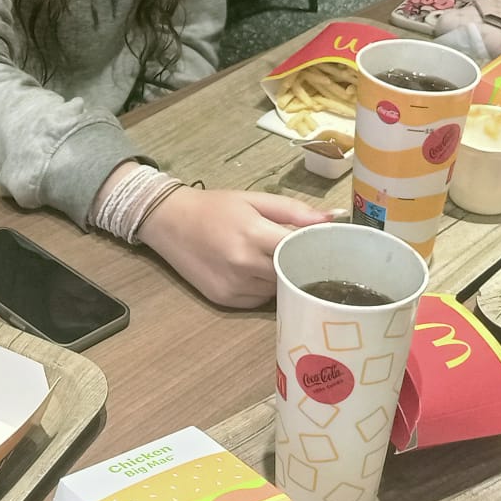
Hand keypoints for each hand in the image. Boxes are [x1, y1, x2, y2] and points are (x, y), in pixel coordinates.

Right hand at [138, 189, 335, 307]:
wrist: (168, 222)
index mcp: (252, 234)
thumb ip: (293, 210)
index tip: (329, 248)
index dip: (317, 250)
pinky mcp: (225, 301)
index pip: (299, 250)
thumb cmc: (214, 207)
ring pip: (277, 291)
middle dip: (301, 266)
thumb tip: (332, 218)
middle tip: (308, 255)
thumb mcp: (253, 199)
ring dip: (283, 279)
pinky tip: (256, 272)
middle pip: (291, 274)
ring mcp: (233, 286)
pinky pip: (259, 300)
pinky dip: (264, 288)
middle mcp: (243, 264)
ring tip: (277, 261)